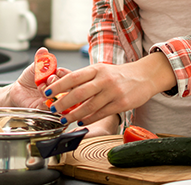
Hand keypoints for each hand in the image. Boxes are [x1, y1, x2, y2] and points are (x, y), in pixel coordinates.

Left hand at [7, 48, 69, 108]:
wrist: (18, 89)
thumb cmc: (29, 78)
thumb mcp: (35, 66)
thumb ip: (41, 59)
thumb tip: (44, 50)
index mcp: (59, 79)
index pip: (69, 77)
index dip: (64, 74)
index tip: (57, 70)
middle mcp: (58, 91)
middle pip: (67, 88)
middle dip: (57, 82)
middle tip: (49, 78)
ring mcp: (53, 100)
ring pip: (59, 99)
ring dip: (50, 91)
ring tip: (41, 87)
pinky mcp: (44, 109)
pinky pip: (50, 108)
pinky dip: (46, 101)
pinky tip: (41, 96)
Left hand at [44, 52, 175, 125]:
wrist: (144, 76)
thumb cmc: (118, 74)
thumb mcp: (101, 69)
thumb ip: (85, 77)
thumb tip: (62, 85)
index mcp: (96, 68)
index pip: (73, 77)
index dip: (58, 85)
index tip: (46, 92)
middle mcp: (104, 79)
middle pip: (79, 93)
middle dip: (63, 102)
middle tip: (52, 109)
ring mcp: (113, 92)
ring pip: (89, 106)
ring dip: (74, 115)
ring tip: (64, 119)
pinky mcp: (121, 104)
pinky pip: (101, 113)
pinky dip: (89, 119)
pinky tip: (81, 122)